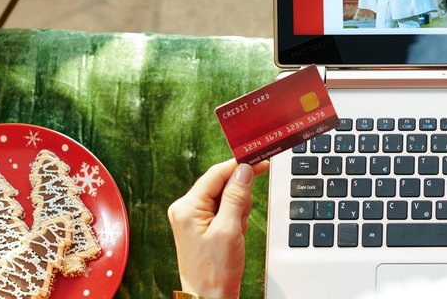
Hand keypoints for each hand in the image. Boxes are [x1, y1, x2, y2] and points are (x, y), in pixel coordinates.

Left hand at [168, 159, 270, 298]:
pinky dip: (235, 219)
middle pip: (222, 185)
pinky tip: (234, 235)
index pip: (216, 174)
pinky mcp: (202, 226)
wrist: (210, 297)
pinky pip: (224, 211)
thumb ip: (236, 197)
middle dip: (238, 198)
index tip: (260, 161)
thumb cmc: (215, 271)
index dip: (240, 166)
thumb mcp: (229, 230)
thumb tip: (244, 170)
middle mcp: (186, 209)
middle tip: (241, 219)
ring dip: (238, 211)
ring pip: (226, 197)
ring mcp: (193, 218)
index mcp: (187, 207)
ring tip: (235, 232)